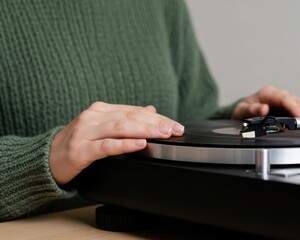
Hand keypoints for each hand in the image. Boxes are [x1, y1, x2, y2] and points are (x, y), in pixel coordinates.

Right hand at [49, 101, 183, 184]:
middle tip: (175, 129)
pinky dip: (125, 144)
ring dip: (145, 130)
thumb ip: (126, 118)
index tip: (176, 124)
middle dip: (156, 123)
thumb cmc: (78, 144)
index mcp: (100, 110)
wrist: (47, 159)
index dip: (158, 117)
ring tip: (163, 134)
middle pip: (130, 117)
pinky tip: (140, 144)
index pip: (135, 110)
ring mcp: (85, 132)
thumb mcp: (103, 127)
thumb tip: (151, 109)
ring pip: (120, 128)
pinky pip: (106, 146)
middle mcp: (93, 117)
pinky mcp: (79, 150)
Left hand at [231, 85, 299, 119]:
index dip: (294, 108)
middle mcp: (279, 96)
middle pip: (298, 101)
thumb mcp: (242, 110)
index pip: (285, 99)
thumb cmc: (242, 110)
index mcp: (269, 93)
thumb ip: (251, 109)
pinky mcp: (289, 108)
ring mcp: (285, 102)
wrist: (241, 112)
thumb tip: (262, 109)